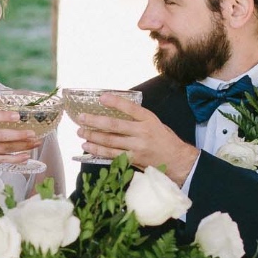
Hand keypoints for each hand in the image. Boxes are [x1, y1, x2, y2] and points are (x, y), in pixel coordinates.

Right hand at [0, 108, 41, 180]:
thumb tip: (7, 111)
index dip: (3, 116)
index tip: (17, 115)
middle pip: (0, 137)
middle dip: (18, 136)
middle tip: (33, 132)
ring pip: (5, 149)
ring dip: (22, 146)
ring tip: (37, 141)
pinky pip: (2, 160)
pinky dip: (15, 159)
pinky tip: (27, 156)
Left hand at [79, 95, 195, 184]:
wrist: (176, 160)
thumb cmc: (164, 140)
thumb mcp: (155, 123)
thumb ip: (138, 118)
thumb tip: (116, 110)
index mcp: (149, 120)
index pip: (130, 108)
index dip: (115, 102)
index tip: (101, 97)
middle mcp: (142, 132)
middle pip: (114, 126)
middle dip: (94, 121)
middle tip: (81, 118)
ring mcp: (137, 147)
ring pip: (109, 141)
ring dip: (92, 136)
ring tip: (81, 131)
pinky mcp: (133, 159)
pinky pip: (111, 154)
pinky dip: (98, 150)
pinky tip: (88, 146)